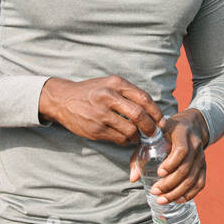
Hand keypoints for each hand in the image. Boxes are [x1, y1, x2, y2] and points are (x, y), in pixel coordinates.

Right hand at [37, 75, 162, 144]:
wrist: (62, 99)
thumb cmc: (91, 92)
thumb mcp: (109, 84)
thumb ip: (129, 94)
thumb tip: (153, 112)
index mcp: (116, 83)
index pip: (144, 99)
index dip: (156, 112)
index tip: (161, 121)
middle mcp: (108, 97)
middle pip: (139, 115)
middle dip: (150, 127)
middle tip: (153, 133)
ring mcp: (101, 114)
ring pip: (130, 130)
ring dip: (137, 136)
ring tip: (136, 135)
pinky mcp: (95, 129)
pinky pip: (119, 138)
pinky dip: (126, 140)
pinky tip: (125, 138)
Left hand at [128, 109, 208, 203]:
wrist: (192, 126)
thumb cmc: (167, 131)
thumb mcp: (153, 135)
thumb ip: (141, 154)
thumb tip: (134, 178)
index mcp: (182, 134)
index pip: (181, 150)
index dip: (171, 163)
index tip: (159, 173)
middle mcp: (194, 145)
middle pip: (186, 168)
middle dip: (170, 184)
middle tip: (155, 191)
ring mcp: (201, 157)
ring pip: (192, 179)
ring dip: (177, 192)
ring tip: (162, 199)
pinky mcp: (203, 166)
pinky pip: (200, 183)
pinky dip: (190, 194)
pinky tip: (178, 200)